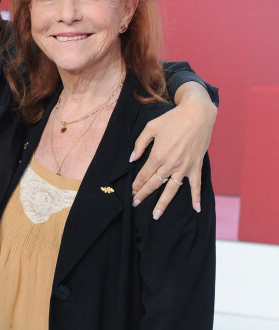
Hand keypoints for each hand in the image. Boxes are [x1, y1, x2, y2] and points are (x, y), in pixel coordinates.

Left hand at [130, 83, 216, 218]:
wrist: (197, 113)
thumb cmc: (172, 119)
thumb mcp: (150, 127)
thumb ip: (139, 144)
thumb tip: (132, 159)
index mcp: (157, 155)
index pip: (143, 175)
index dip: (136, 184)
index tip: (132, 192)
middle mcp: (170, 164)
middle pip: (154, 184)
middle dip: (143, 194)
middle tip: (135, 203)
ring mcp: (184, 167)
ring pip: (171, 190)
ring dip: (163, 203)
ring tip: (156, 215)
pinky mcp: (196, 166)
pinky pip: (196, 185)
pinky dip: (196, 197)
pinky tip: (196, 209)